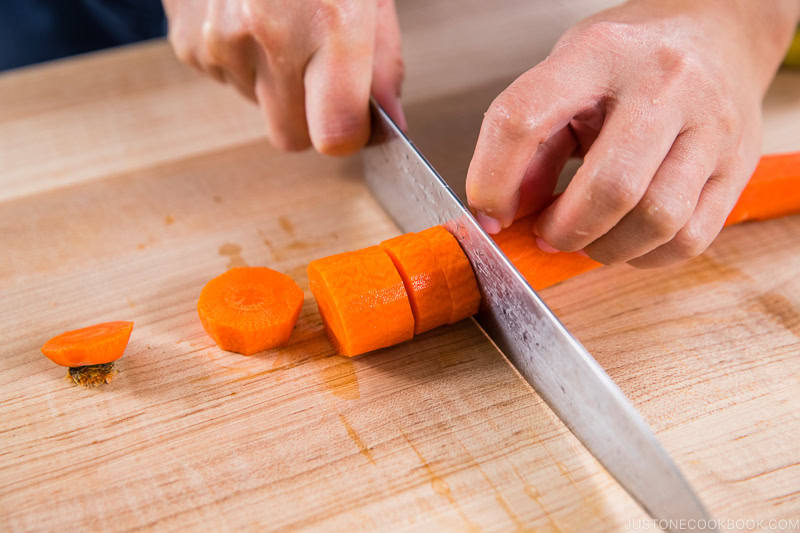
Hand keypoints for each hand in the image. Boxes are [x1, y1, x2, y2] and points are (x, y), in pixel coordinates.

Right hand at [163, 0, 404, 154]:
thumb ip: (382, 62)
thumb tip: (386, 123)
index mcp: (327, 22)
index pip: (334, 133)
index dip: (348, 135)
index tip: (357, 123)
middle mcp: (266, 35)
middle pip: (291, 136)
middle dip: (311, 118)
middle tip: (321, 72)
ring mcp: (217, 40)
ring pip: (258, 107)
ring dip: (275, 82)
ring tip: (282, 20)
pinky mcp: (187, 42)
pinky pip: (226, 81)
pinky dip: (243, 61)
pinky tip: (250, 14)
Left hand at [466, 0, 799, 266]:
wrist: (719, 33)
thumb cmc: (630, 60)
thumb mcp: (568, 77)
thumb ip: (532, 144)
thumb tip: (504, 213)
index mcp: (600, 54)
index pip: (524, 118)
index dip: (492, 180)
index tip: (488, 214)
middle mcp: (664, 83)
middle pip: (611, 186)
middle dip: (565, 230)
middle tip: (548, 235)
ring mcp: (711, 125)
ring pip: (658, 219)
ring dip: (607, 248)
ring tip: (589, 238)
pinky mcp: (738, 164)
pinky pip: (691, 237)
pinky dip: (647, 255)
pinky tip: (628, 240)